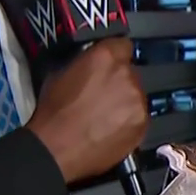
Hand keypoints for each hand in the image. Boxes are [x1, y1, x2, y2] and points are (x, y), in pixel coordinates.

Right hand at [26, 37, 149, 183]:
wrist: (56, 149)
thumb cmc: (53, 113)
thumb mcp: (61, 74)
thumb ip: (85, 64)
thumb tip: (93, 64)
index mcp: (105, 56)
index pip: (122, 45)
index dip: (115, 55)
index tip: (110, 64)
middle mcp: (126, 74)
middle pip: (130, 72)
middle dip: (118, 81)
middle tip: (102, 96)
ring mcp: (137, 99)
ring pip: (136, 95)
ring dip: (124, 102)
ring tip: (104, 116)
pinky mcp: (142, 123)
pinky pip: (139, 116)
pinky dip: (129, 121)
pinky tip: (110, 129)